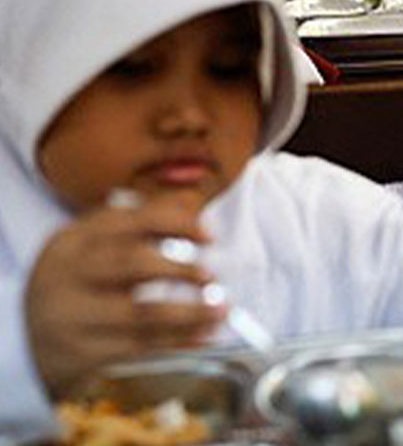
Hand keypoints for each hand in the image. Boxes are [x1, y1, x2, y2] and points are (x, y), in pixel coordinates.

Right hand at [25, 192, 223, 396]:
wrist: (25, 343)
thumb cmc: (75, 286)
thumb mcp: (89, 248)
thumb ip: (134, 223)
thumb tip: (189, 204)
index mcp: (72, 241)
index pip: (129, 222)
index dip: (176, 224)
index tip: (210, 235)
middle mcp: (69, 275)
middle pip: (133, 264)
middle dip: (182, 269)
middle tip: (212, 275)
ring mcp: (73, 316)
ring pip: (142, 313)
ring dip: (191, 311)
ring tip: (221, 308)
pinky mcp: (83, 353)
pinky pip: (142, 346)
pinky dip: (181, 340)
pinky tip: (205, 334)